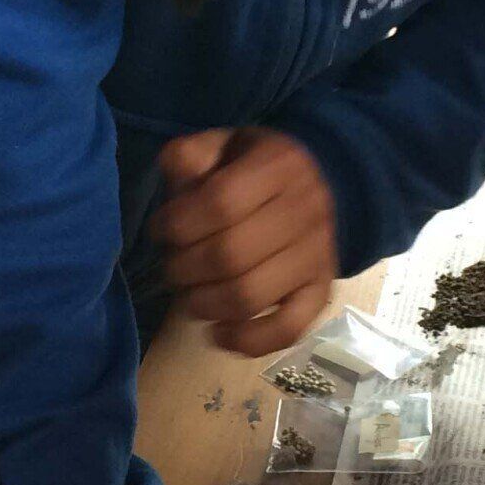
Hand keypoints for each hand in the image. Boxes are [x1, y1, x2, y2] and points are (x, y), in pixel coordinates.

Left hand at [155, 127, 336, 354]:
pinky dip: (248, 341)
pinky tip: (218, 333)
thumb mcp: (225, 144)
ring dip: (204, 304)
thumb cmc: (257, 167)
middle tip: (171, 267)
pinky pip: (288, 328)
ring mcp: (317, 256)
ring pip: (250, 296)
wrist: (323, 181)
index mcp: (279, 166)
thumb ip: (194, 154)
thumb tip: (176, 168)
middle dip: (183, 269)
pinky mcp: (322, 292)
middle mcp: (305, 211)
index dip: (179, 224)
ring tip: (188, 296)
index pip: (221, 202)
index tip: (161, 230)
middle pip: (230, 255)